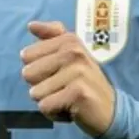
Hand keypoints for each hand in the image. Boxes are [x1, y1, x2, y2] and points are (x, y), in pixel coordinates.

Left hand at [20, 21, 116, 136]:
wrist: (112, 112)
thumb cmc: (84, 84)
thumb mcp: (70, 56)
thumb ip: (50, 37)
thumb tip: (30, 25)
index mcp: (69, 40)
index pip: (26, 56)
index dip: (38, 70)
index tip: (58, 74)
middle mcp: (74, 52)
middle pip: (28, 74)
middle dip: (41, 87)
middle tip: (63, 89)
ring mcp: (77, 71)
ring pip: (35, 92)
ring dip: (48, 101)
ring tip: (67, 99)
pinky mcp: (78, 92)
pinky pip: (45, 106)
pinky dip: (54, 114)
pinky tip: (71, 110)